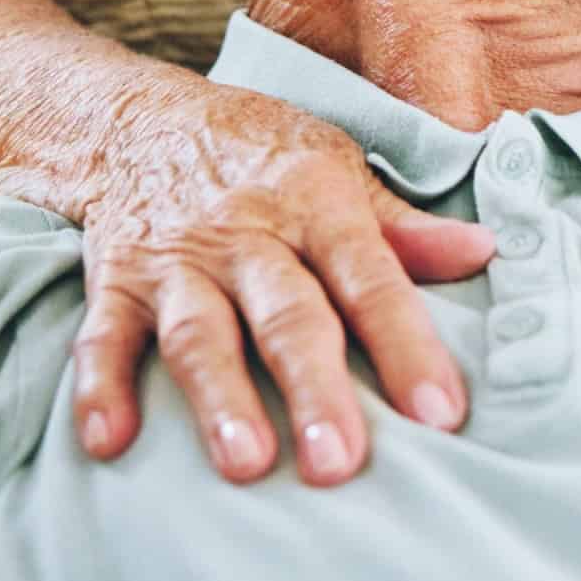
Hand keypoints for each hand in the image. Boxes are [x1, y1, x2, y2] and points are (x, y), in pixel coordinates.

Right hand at [70, 85, 495, 485]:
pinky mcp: (116, 281)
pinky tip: (108, 442)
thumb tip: (482, 253)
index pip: (371, 278)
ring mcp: (178, 260)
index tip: (439, 413)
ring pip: (199, 333)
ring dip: (220, 398)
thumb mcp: (337, 166)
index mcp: (316, 203)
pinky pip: (102, 336)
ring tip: (245, 464)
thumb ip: (401, 225)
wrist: (136, 116)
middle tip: (340, 462)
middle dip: (315, 388)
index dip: (407, 344)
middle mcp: (248, 234)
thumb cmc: (258, 153)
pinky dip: (99, 387)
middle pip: (287, 315)